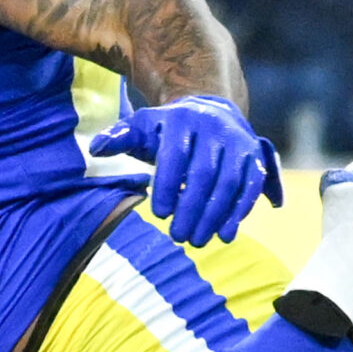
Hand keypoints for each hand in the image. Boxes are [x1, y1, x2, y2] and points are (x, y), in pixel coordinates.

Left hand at [88, 95, 284, 245]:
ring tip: (198, 240)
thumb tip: (97, 149)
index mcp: (182, 119)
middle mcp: (213, 126)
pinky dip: (240, 211)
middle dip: (191, 208)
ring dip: (214, 215)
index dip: (167, 185)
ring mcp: (238, 141)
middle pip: (203, 173)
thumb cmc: (168, 130)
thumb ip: (120, 137)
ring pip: (229, 182)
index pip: (175, 155)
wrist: (211, 111)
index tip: (159, 214)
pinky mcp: (255, 156)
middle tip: (178, 237)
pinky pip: (251, 184)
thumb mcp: (143, 127)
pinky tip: (226, 233)